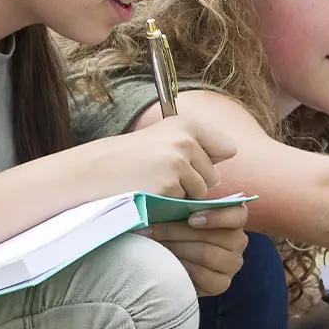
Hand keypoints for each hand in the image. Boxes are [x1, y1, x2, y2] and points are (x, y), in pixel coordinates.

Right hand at [86, 114, 236, 199]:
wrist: (96, 170)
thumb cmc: (133, 157)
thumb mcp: (165, 138)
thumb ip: (198, 142)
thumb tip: (232, 151)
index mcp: (188, 124)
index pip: (227, 149)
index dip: (209, 161)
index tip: (186, 161)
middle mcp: (186, 140)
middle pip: (214, 176)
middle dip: (194, 182)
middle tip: (162, 175)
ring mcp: (177, 163)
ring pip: (200, 193)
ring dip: (182, 195)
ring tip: (155, 184)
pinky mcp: (168, 186)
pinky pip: (183, 204)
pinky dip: (169, 204)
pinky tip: (150, 193)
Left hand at [140, 204, 250, 295]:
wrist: (178, 261)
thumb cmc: (181, 229)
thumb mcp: (184, 213)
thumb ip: (183, 205)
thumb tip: (164, 200)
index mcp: (234, 220)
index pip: (237, 215)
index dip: (216, 216)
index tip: (191, 219)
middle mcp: (238, 242)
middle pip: (211, 236)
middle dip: (177, 232)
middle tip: (152, 230)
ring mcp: (232, 264)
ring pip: (205, 254)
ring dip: (176, 248)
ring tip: (155, 244)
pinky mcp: (222, 284)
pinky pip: (202, 275)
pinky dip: (182, 267)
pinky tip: (166, 262)